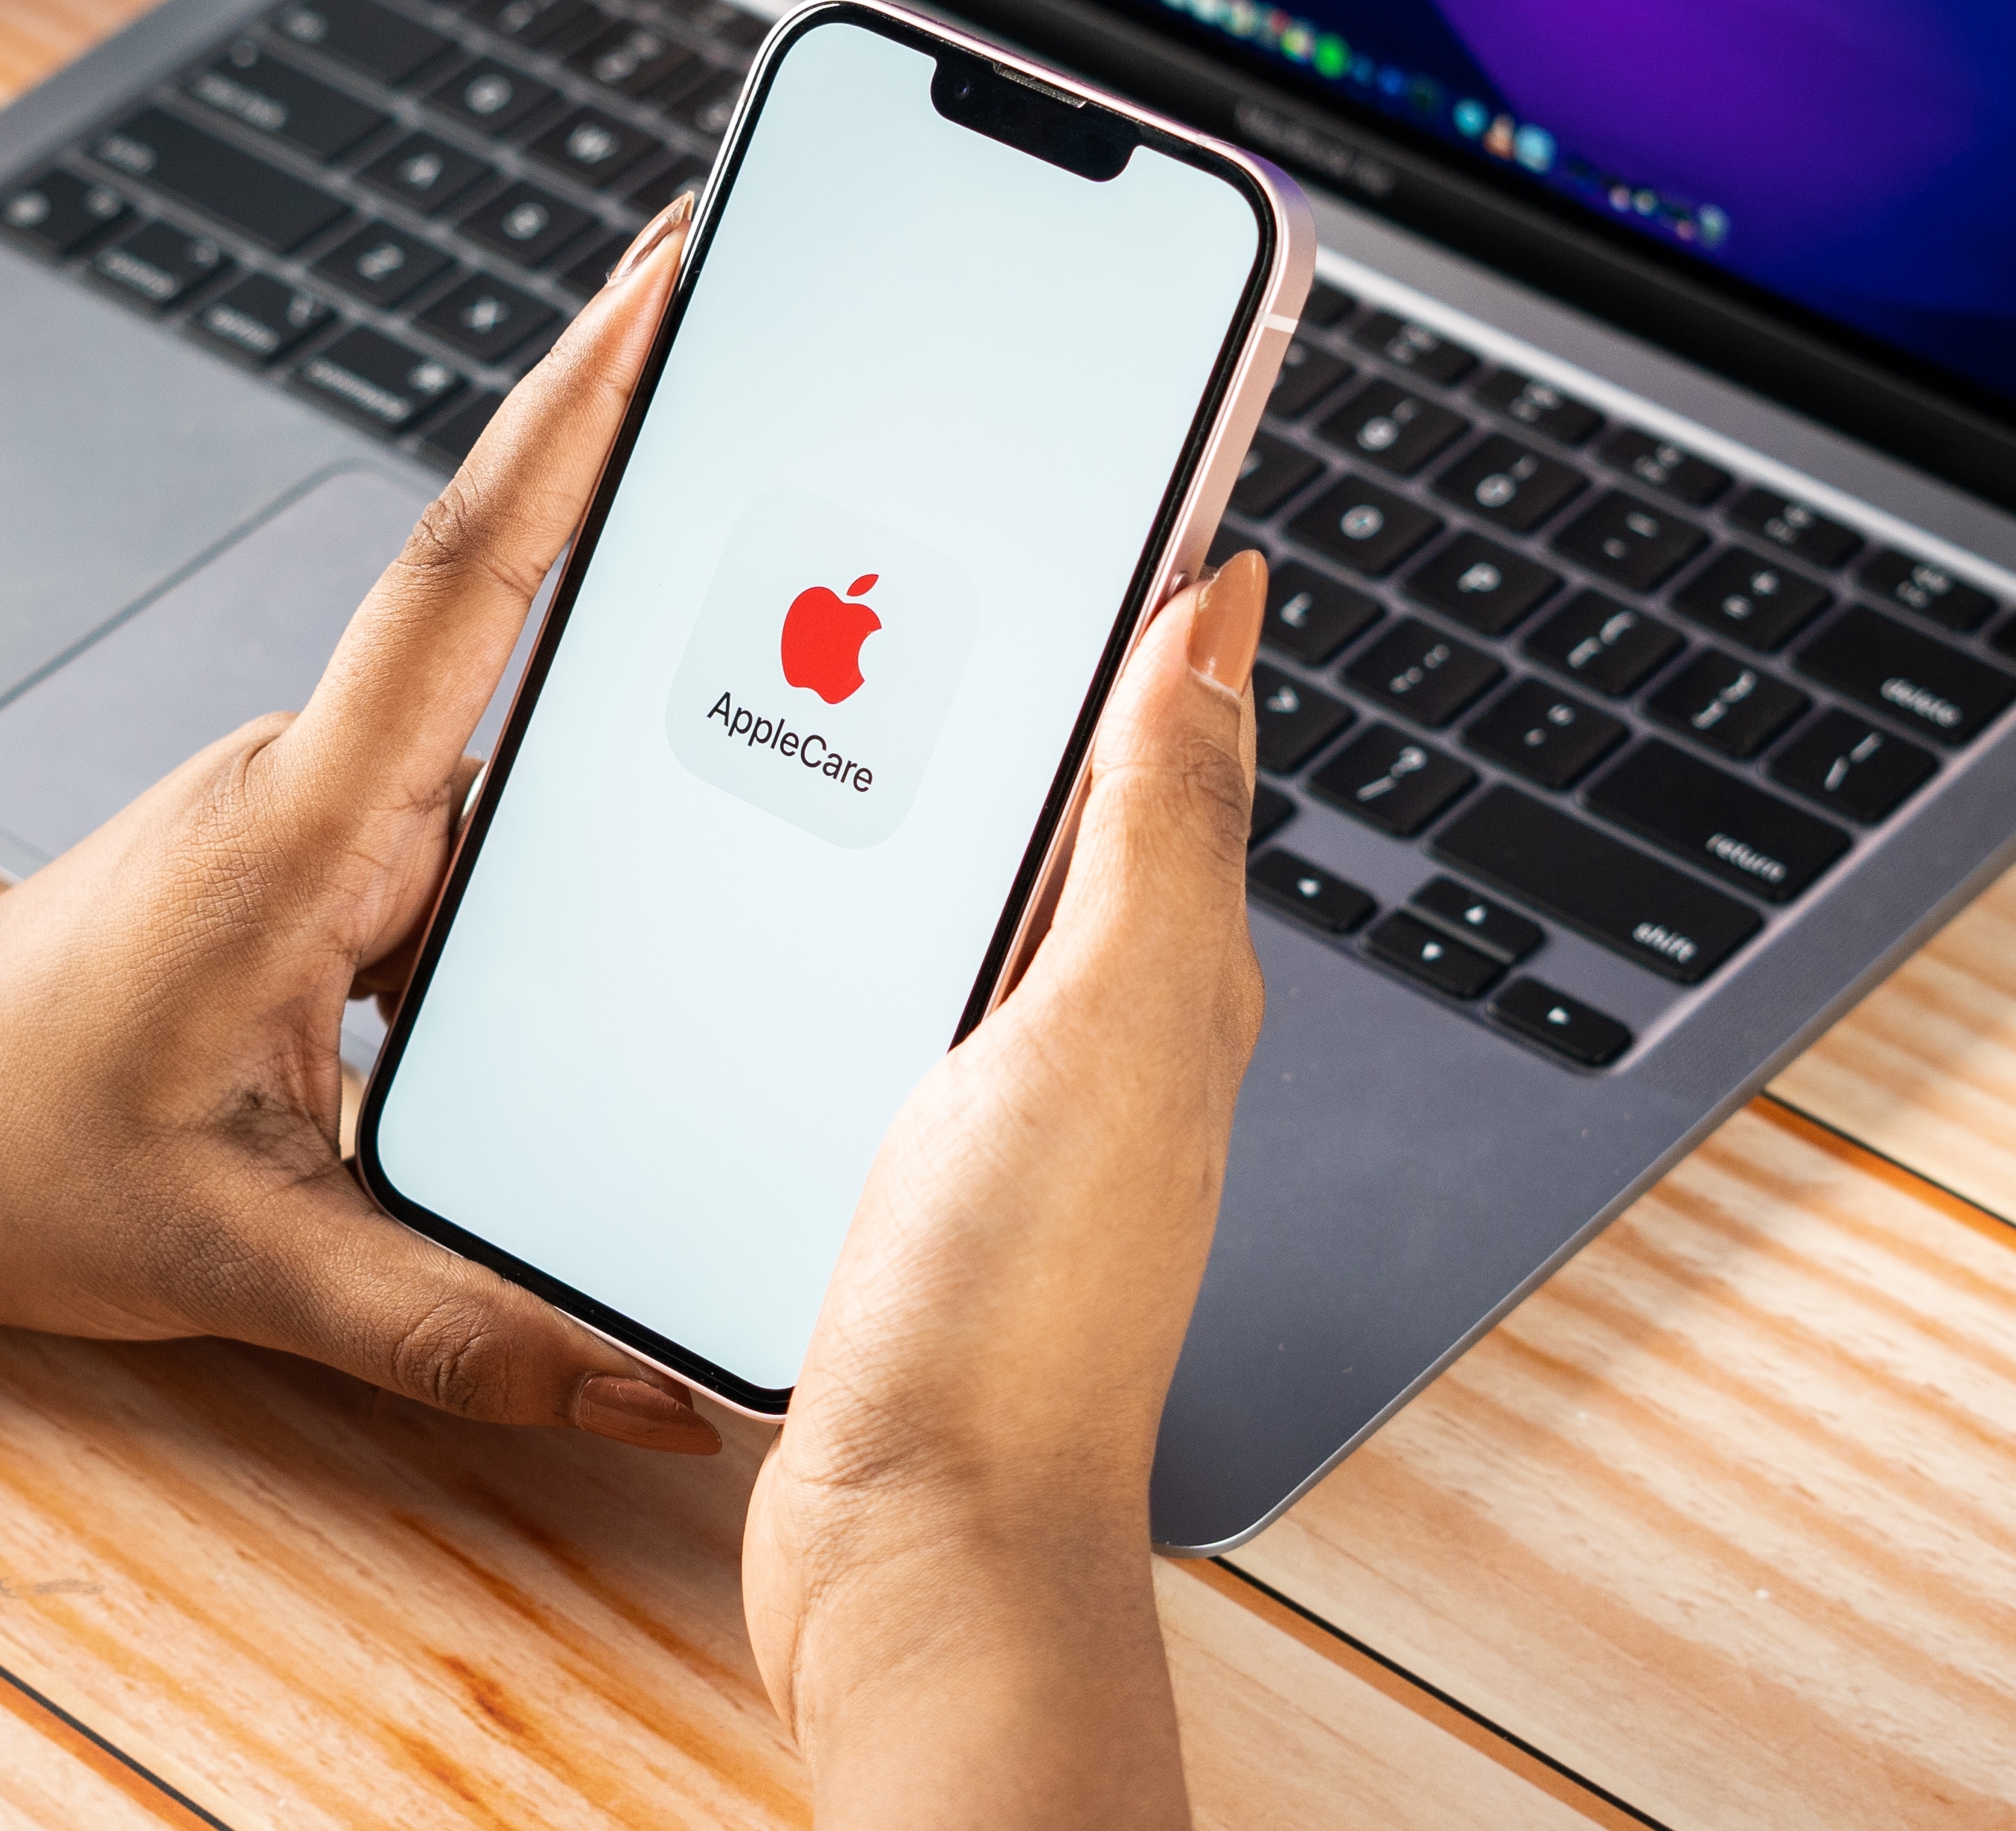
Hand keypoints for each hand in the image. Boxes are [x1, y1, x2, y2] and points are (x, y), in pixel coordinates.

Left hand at [0, 195, 717, 1457]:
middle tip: (821, 430)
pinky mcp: (325, 865)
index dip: (580, 404)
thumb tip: (641, 1387)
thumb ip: (448, 1324)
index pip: (470, 569)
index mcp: (306, 823)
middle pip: (529, 628)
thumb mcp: (236, 1255)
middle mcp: (322, 783)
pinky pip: (479, 829)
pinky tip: (635, 920)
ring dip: (632, 726)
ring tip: (793, 708)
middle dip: (666, 506)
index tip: (674, 269)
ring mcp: (323, 815)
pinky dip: (569, 848)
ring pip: (517, 749)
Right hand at [740, 549, 1270, 1826]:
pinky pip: (895, 983)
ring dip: (935, 786)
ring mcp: (997, 1088)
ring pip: (973, 886)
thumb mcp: (1103, 1020)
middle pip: (1070, 799)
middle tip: (947, 549)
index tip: (1106, 481)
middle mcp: (1096, 1020)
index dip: (1147, 608)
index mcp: (1162, 967)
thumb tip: (1221, 617)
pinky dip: (861, 910)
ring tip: (853, 673)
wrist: (913, 1534)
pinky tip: (793, 890)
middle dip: (1027, 671)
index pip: (1170, 739)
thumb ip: (1158, 823)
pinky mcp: (902, 1149)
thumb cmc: (1019, 1311)